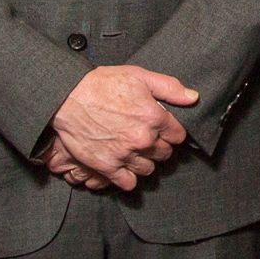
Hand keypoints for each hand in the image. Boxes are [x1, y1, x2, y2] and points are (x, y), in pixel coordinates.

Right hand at [49, 65, 196, 189]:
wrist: (66, 98)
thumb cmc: (100, 84)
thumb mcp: (138, 75)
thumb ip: (169, 87)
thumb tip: (193, 97)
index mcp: (153, 117)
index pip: (178, 135)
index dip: (171, 131)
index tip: (163, 129)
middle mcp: (142, 139)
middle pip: (165, 153)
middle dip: (159, 146)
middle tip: (146, 138)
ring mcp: (125, 155)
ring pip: (149, 169)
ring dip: (145, 161)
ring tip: (135, 150)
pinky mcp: (107, 166)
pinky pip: (129, 183)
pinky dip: (129, 177)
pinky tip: (124, 165)